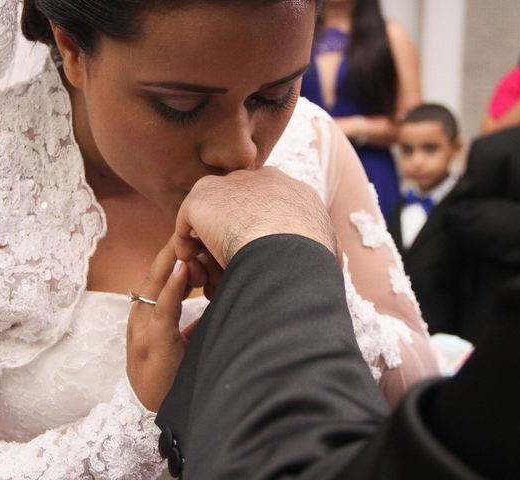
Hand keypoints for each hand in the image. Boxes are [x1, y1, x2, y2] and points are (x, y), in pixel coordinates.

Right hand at [126, 238, 191, 411]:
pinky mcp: (152, 342)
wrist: (156, 412)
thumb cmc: (171, 376)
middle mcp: (141, 316)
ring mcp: (143, 328)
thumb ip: (194, 321)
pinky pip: (161, 309)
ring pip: (155, 284)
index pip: (159, 277)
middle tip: (191, 228)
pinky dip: (171, 287)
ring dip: (173, 260)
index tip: (193, 239)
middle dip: (173, 250)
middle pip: (155, 273)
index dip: (175, 256)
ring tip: (188, 238)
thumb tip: (216, 302)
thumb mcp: (185, 342)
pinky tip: (182, 269)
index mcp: (147, 315)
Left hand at [174, 167, 336, 266]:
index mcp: (293, 191)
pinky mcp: (202, 197)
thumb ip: (322, 247)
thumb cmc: (311, 260)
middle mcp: (261, 180)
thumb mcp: (328, 250)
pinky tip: (193, 265)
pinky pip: (186, 223)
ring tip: (204, 273)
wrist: (285, 250)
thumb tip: (333, 258)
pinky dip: (186, 246)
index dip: (257, 231)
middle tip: (222, 266)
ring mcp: (231, 185)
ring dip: (205, 244)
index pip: (268, 205)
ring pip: (211, 216)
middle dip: (228, 234)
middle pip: (236, 207)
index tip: (251, 257)